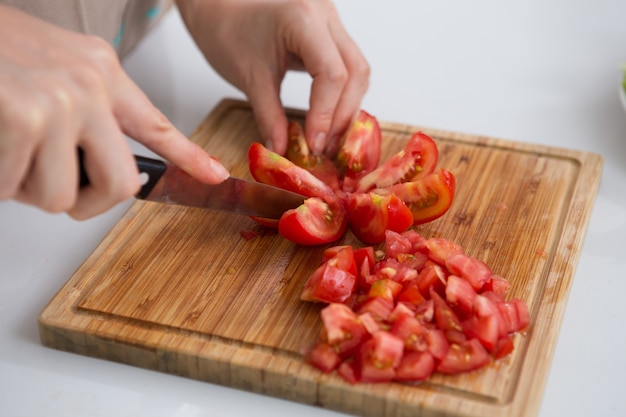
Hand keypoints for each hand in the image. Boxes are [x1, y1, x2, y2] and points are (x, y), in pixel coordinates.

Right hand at [0, 5, 228, 219]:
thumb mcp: (50, 67)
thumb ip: (85, 111)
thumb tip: (101, 165)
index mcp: (101, 71)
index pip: (158, 126)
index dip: (189, 158)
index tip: (214, 177)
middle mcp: (90, 85)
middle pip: (121, 184)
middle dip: (86, 202)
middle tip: (56, 190)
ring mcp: (60, 101)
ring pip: (63, 196)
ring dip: (26, 187)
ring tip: (5, 150)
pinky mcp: (24, 118)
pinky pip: (16, 189)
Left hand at [176, 0, 369, 155]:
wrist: (219, 9)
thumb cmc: (227, 31)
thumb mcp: (249, 78)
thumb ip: (269, 116)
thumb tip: (283, 149)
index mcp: (303, 18)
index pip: (332, 73)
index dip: (326, 114)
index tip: (314, 143)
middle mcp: (325, 16)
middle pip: (355, 72)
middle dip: (342, 115)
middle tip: (324, 146)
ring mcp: (331, 22)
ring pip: (357, 71)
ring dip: (346, 108)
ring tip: (328, 138)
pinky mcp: (330, 34)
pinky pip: (348, 68)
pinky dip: (342, 96)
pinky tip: (329, 118)